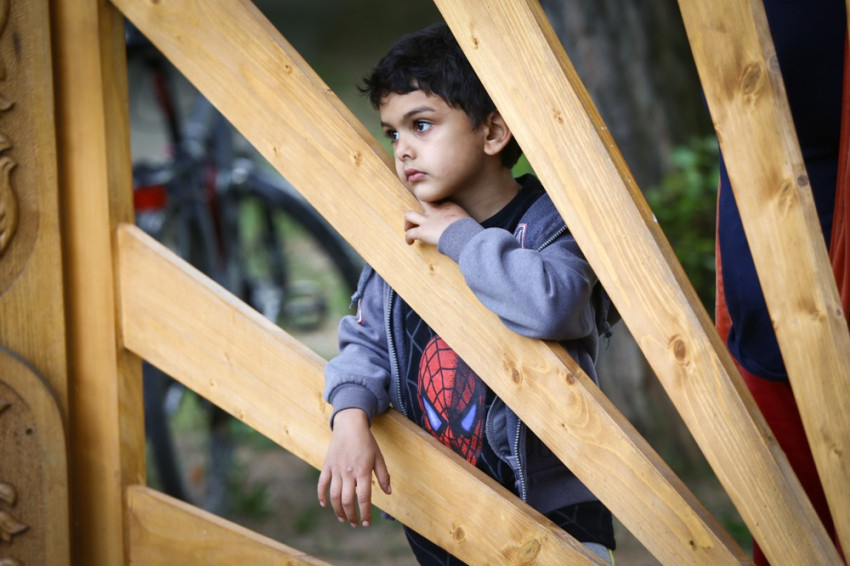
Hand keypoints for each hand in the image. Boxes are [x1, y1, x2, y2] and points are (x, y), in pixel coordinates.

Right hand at [317, 408, 390, 526]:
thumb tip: (388, 493)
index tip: (367, 522)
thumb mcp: (378, 457)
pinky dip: (321, 495)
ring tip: (343, 518)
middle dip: (351, 515)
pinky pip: (322, 484)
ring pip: (334, 495)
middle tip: (355, 523)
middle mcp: (348, 472)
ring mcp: (336, 469)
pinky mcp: (327, 466)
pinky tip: (324, 504)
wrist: (349, 425)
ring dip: (338, 510)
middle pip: (347, 500)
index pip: (363, 498)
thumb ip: (383, 476)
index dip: (365, 513)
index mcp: (363, 471)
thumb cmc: (367, 442)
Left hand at [404, 201, 469, 245]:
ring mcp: (427, 221)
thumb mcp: (467, 220)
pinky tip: (410, 243)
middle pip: (422, 202)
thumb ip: (462, 222)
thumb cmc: (469, 230)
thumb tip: (465, 231)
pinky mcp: (422, 231)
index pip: (439, 203)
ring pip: (409, 215)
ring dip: (408, 222)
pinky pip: (410, 233)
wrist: (463, 234)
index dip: (437, 210)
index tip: (439, 217)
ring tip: (408, 228)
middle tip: (419, 216)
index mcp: (448, 206)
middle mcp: (435, 210)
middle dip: (419, 208)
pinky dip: (408, 238)